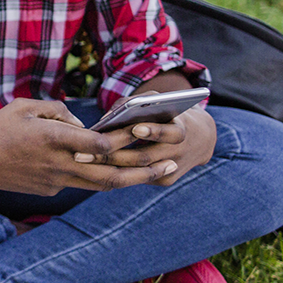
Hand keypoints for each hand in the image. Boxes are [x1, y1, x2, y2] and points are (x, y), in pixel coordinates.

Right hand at [0, 98, 176, 194]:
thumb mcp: (26, 106)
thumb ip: (58, 111)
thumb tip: (81, 122)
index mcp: (54, 139)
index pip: (99, 144)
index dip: (124, 140)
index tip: (143, 131)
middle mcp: (59, 164)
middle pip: (110, 174)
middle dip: (143, 171)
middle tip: (170, 165)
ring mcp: (55, 181)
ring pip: (100, 184)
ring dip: (130, 180)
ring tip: (156, 174)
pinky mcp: (47, 189)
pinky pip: (77, 182)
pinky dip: (96, 175)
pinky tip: (112, 169)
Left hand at [92, 106, 215, 185]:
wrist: (202, 139)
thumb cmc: (170, 113)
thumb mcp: (160, 101)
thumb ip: (137, 103)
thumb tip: (107, 117)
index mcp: (181, 131)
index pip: (168, 133)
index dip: (152, 131)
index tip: (133, 128)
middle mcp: (178, 153)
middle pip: (143, 157)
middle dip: (112, 155)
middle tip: (82, 152)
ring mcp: (172, 171)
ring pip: (136, 172)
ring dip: (106, 166)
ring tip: (80, 159)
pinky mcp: (166, 181)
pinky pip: (136, 178)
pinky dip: (114, 171)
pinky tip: (90, 167)